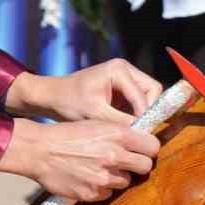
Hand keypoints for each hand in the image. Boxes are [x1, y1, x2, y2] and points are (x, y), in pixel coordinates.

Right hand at [0, 118, 160, 202]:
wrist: (40, 151)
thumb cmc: (67, 135)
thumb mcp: (96, 124)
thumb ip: (121, 133)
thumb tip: (142, 143)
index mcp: (117, 134)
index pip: (152, 146)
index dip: (148, 148)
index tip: (142, 149)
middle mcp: (114, 156)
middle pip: (145, 166)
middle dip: (138, 164)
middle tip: (126, 161)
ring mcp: (104, 177)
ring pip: (126, 181)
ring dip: (117, 176)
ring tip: (98, 167)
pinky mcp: (93, 193)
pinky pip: (108, 193)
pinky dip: (101, 187)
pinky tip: (88, 176)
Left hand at [4, 59, 162, 124]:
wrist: (51, 97)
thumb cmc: (68, 102)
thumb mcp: (95, 114)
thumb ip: (121, 122)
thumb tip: (144, 134)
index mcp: (118, 69)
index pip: (146, 93)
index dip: (146, 115)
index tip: (142, 135)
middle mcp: (125, 69)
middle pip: (153, 90)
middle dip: (148, 110)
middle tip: (140, 130)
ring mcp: (124, 77)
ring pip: (148, 96)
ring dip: (143, 112)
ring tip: (132, 130)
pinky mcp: (121, 88)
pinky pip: (138, 101)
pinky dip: (136, 113)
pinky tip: (126, 126)